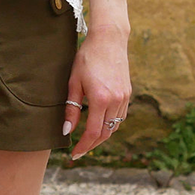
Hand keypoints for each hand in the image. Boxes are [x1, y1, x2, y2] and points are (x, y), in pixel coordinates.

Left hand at [62, 22, 130, 160]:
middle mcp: (115, 101)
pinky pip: (119, 117)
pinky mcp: (127, 93)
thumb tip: (67, 131)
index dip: (83, 146)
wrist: (108, 39)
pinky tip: (99, 124)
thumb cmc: (87, 58)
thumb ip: (71, 108)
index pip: (92, 132)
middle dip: (92, 145)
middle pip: (105, 133)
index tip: (74, 154)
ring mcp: (124, 97)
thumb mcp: (74, 82)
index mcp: (100, 99)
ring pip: (114, 127)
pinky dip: (109, 125)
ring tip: (87, 140)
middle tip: (79, 151)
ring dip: (101, 136)